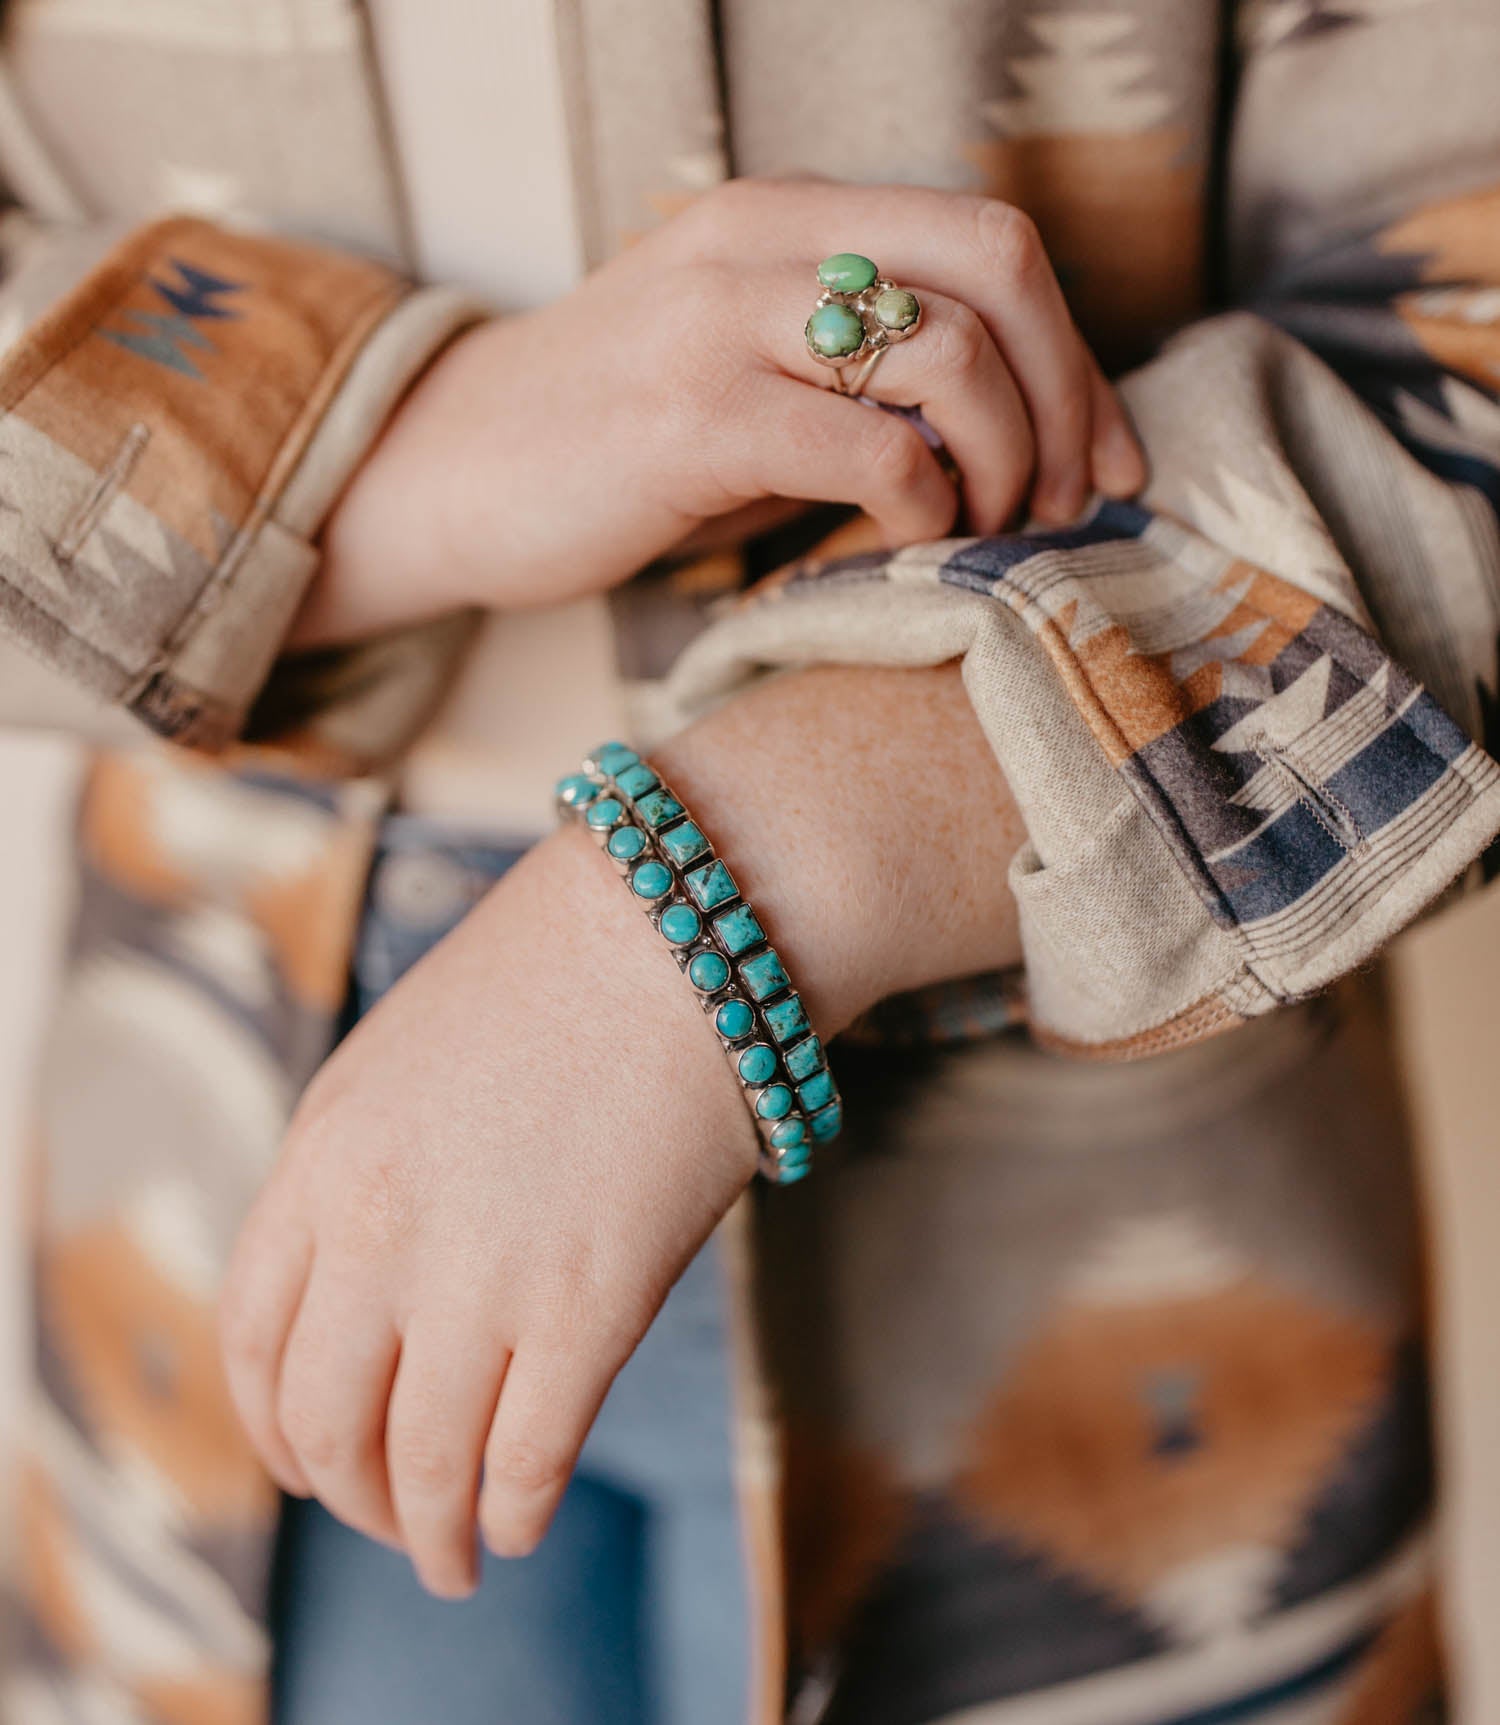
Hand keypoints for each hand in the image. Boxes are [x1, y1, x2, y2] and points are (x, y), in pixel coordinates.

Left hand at [220, 823, 758, 1596]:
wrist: (679, 922)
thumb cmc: (558, 972)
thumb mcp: (403, 1057)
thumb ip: (359, 1170)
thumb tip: (363, 1287)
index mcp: (320, 1157)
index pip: (250, 1339)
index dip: (271, 1425)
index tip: (308, 1460)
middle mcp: (376, 1232)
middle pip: (324, 1422)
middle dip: (351, 1495)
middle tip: (389, 1519)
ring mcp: (481, 1274)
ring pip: (422, 1465)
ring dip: (429, 1536)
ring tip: (452, 1561)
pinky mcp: (591, 1304)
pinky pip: (527, 1460)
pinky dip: (513, 1513)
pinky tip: (521, 1522)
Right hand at [299, 179, 1145, 642]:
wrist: (452, 475)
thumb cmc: (617, 442)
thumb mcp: (752, 373)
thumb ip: (865, 374)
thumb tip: (1012, 434)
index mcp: (789, 216)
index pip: (993, 241)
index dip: (1077, 354)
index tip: (1101, 461)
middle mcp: (764, 239)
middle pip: (998, 272)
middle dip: (1068, 401)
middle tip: (1062, 505)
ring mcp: (723, 321)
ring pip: (948, 357)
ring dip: (1004, 462)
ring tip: (980, 532)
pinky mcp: (692, 419)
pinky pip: (867, 452)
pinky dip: (920, 510)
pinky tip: (903, 549)